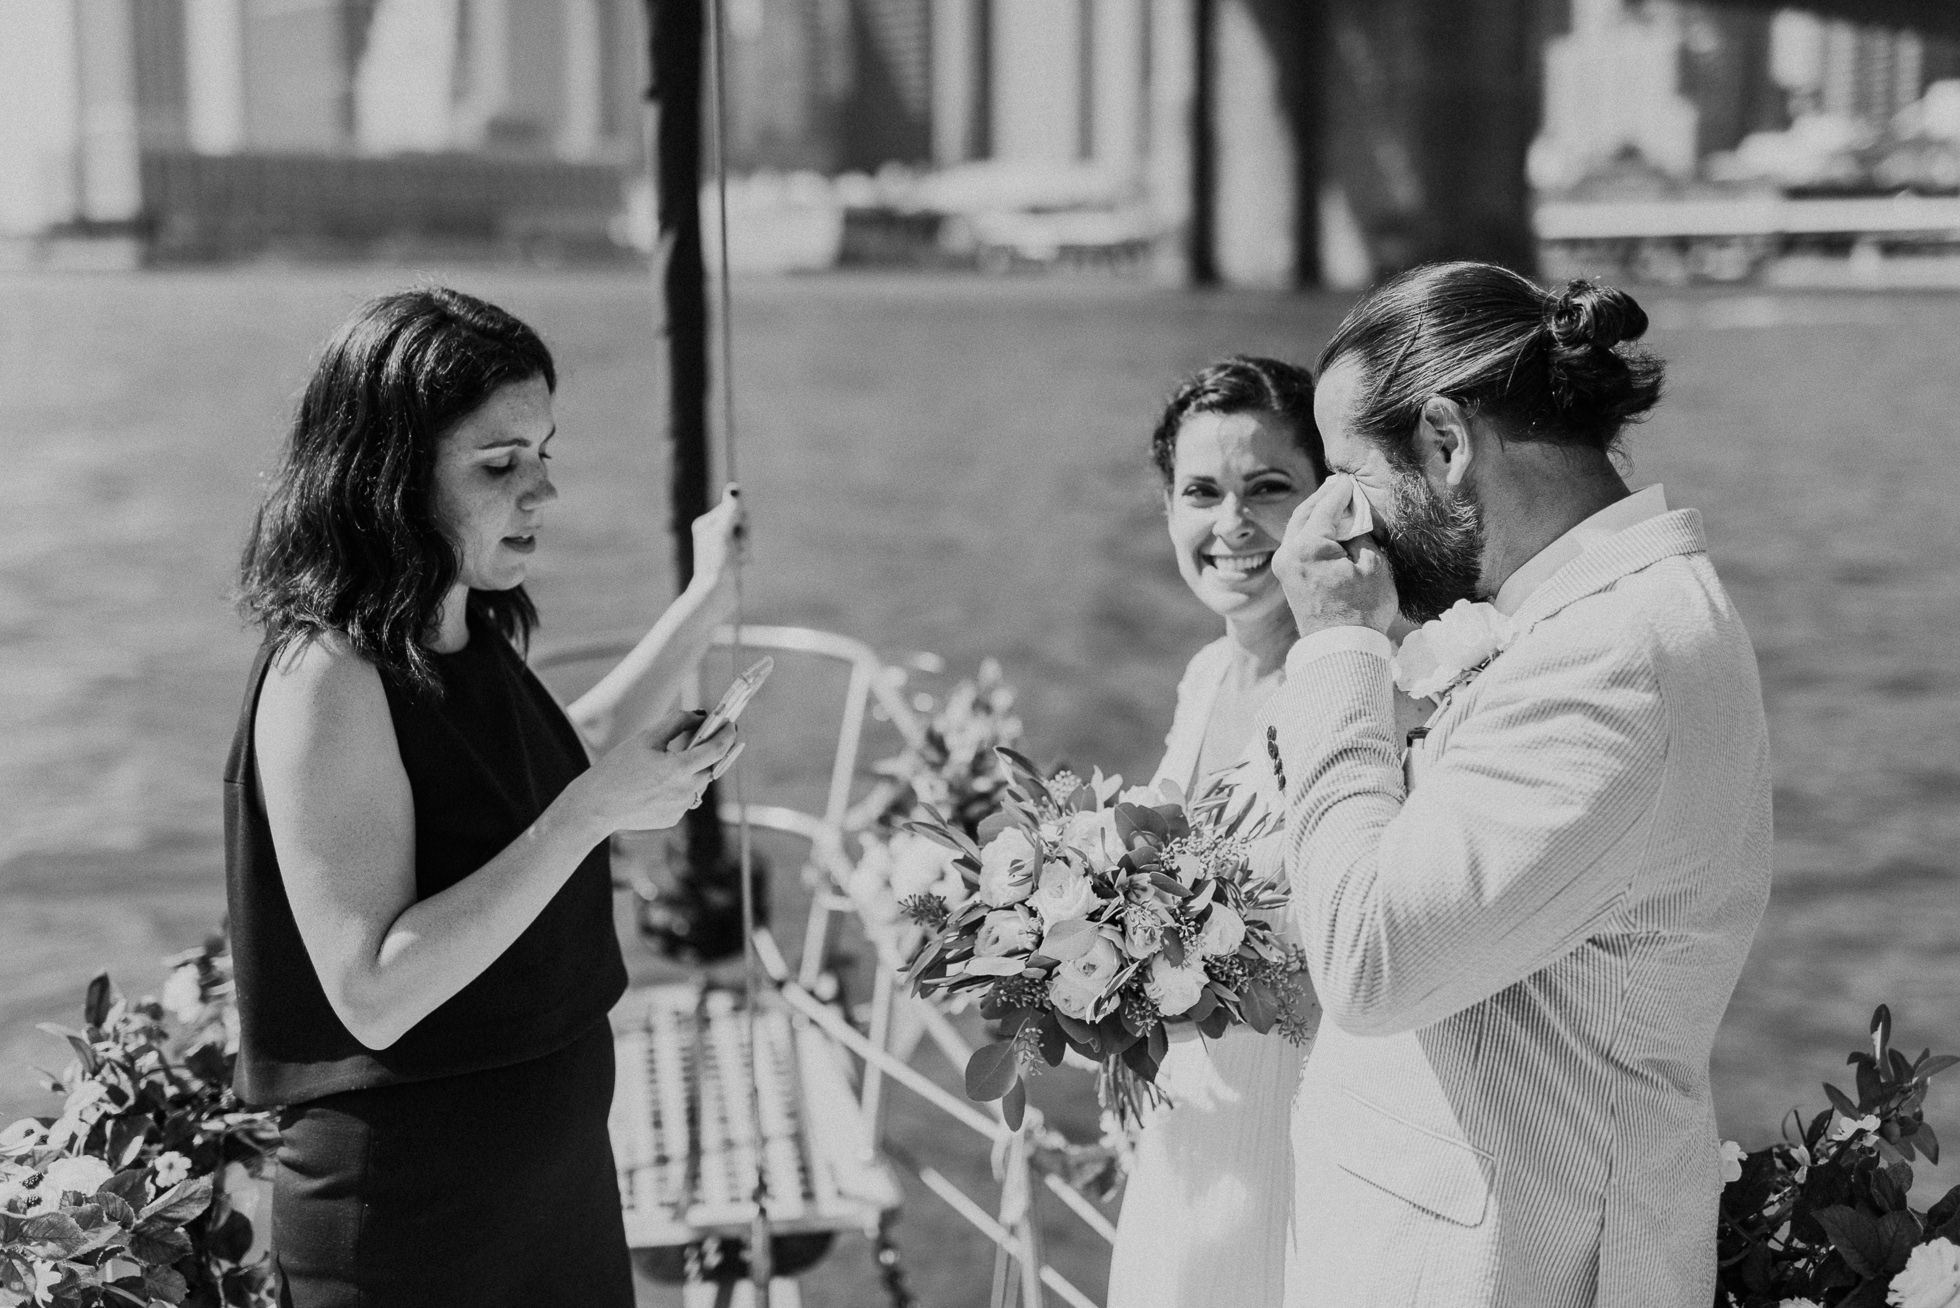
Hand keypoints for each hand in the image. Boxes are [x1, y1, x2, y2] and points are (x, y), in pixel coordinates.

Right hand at [574, 709, 738, 832]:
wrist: (596, 805)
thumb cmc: (618, 768)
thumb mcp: (646, 738)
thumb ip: (677, 722)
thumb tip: (702, 715)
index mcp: (679, 768)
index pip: (717, 749)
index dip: (727, 734)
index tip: (731, 724)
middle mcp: (685, 791)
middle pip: (711, 767)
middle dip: (710, 753)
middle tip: (703, 740)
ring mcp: (680, 808)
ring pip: (699, 784)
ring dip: (694, 771)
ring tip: (674, 761)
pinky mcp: (673, 819)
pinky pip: (685, 799)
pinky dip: (680, 787)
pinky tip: (659, 783)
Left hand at [689, 485, 747, 599]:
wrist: (716, 595)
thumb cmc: (717, 564)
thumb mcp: (724, 533)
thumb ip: (730, 510)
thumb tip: (734, 488)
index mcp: (706, 523)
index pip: (734, 509)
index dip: (741, 520)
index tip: (736, 533)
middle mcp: (712, 533)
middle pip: (741, 521)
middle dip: (745, 534)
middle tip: (737, 549)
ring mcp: (721, 546)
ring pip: (745, 536)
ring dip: (746, 547)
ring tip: (738, 560)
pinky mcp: (729, 558)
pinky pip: (745, 549)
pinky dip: (746, 556)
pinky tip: (741, 565)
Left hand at [1273, 479, 1398, 635]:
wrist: (1341, 649)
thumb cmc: (1362, 610)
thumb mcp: (1374, 566)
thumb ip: (1362, 534)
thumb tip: (1354, 518)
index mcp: (1307, 547)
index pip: (1326, 507)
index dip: (1341, 492)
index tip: (1350, 479)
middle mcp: (1287, 553)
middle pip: (1305, 513)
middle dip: (1323, 497)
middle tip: (1339, 484)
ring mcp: (1283, 566)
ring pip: (1298, 527)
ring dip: (1315, 513)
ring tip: (1333, 501)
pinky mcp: (1287, 577)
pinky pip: (1297, 543)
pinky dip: (1311, 530)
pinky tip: (1326, 527)